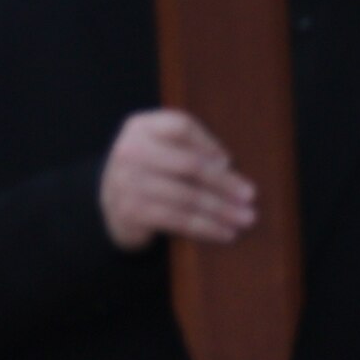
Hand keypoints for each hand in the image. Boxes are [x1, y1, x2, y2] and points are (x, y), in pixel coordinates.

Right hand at [102, 110, 257, 250]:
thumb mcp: (161, 149)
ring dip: (221, 210)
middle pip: (189, 164)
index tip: (230, 161)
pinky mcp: (132, 212)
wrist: (109, 205)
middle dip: (224, 182)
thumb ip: (189, 148)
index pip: (180, 127)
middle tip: (250, 196)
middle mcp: (131, 151)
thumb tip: (227, 165)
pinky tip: (225, 233)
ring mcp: (128, 182)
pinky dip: (205, 228)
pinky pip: (177, 220)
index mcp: (141, 127)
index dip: (208, 143)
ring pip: (186, 196)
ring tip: (245, 219)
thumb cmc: (149, 172)